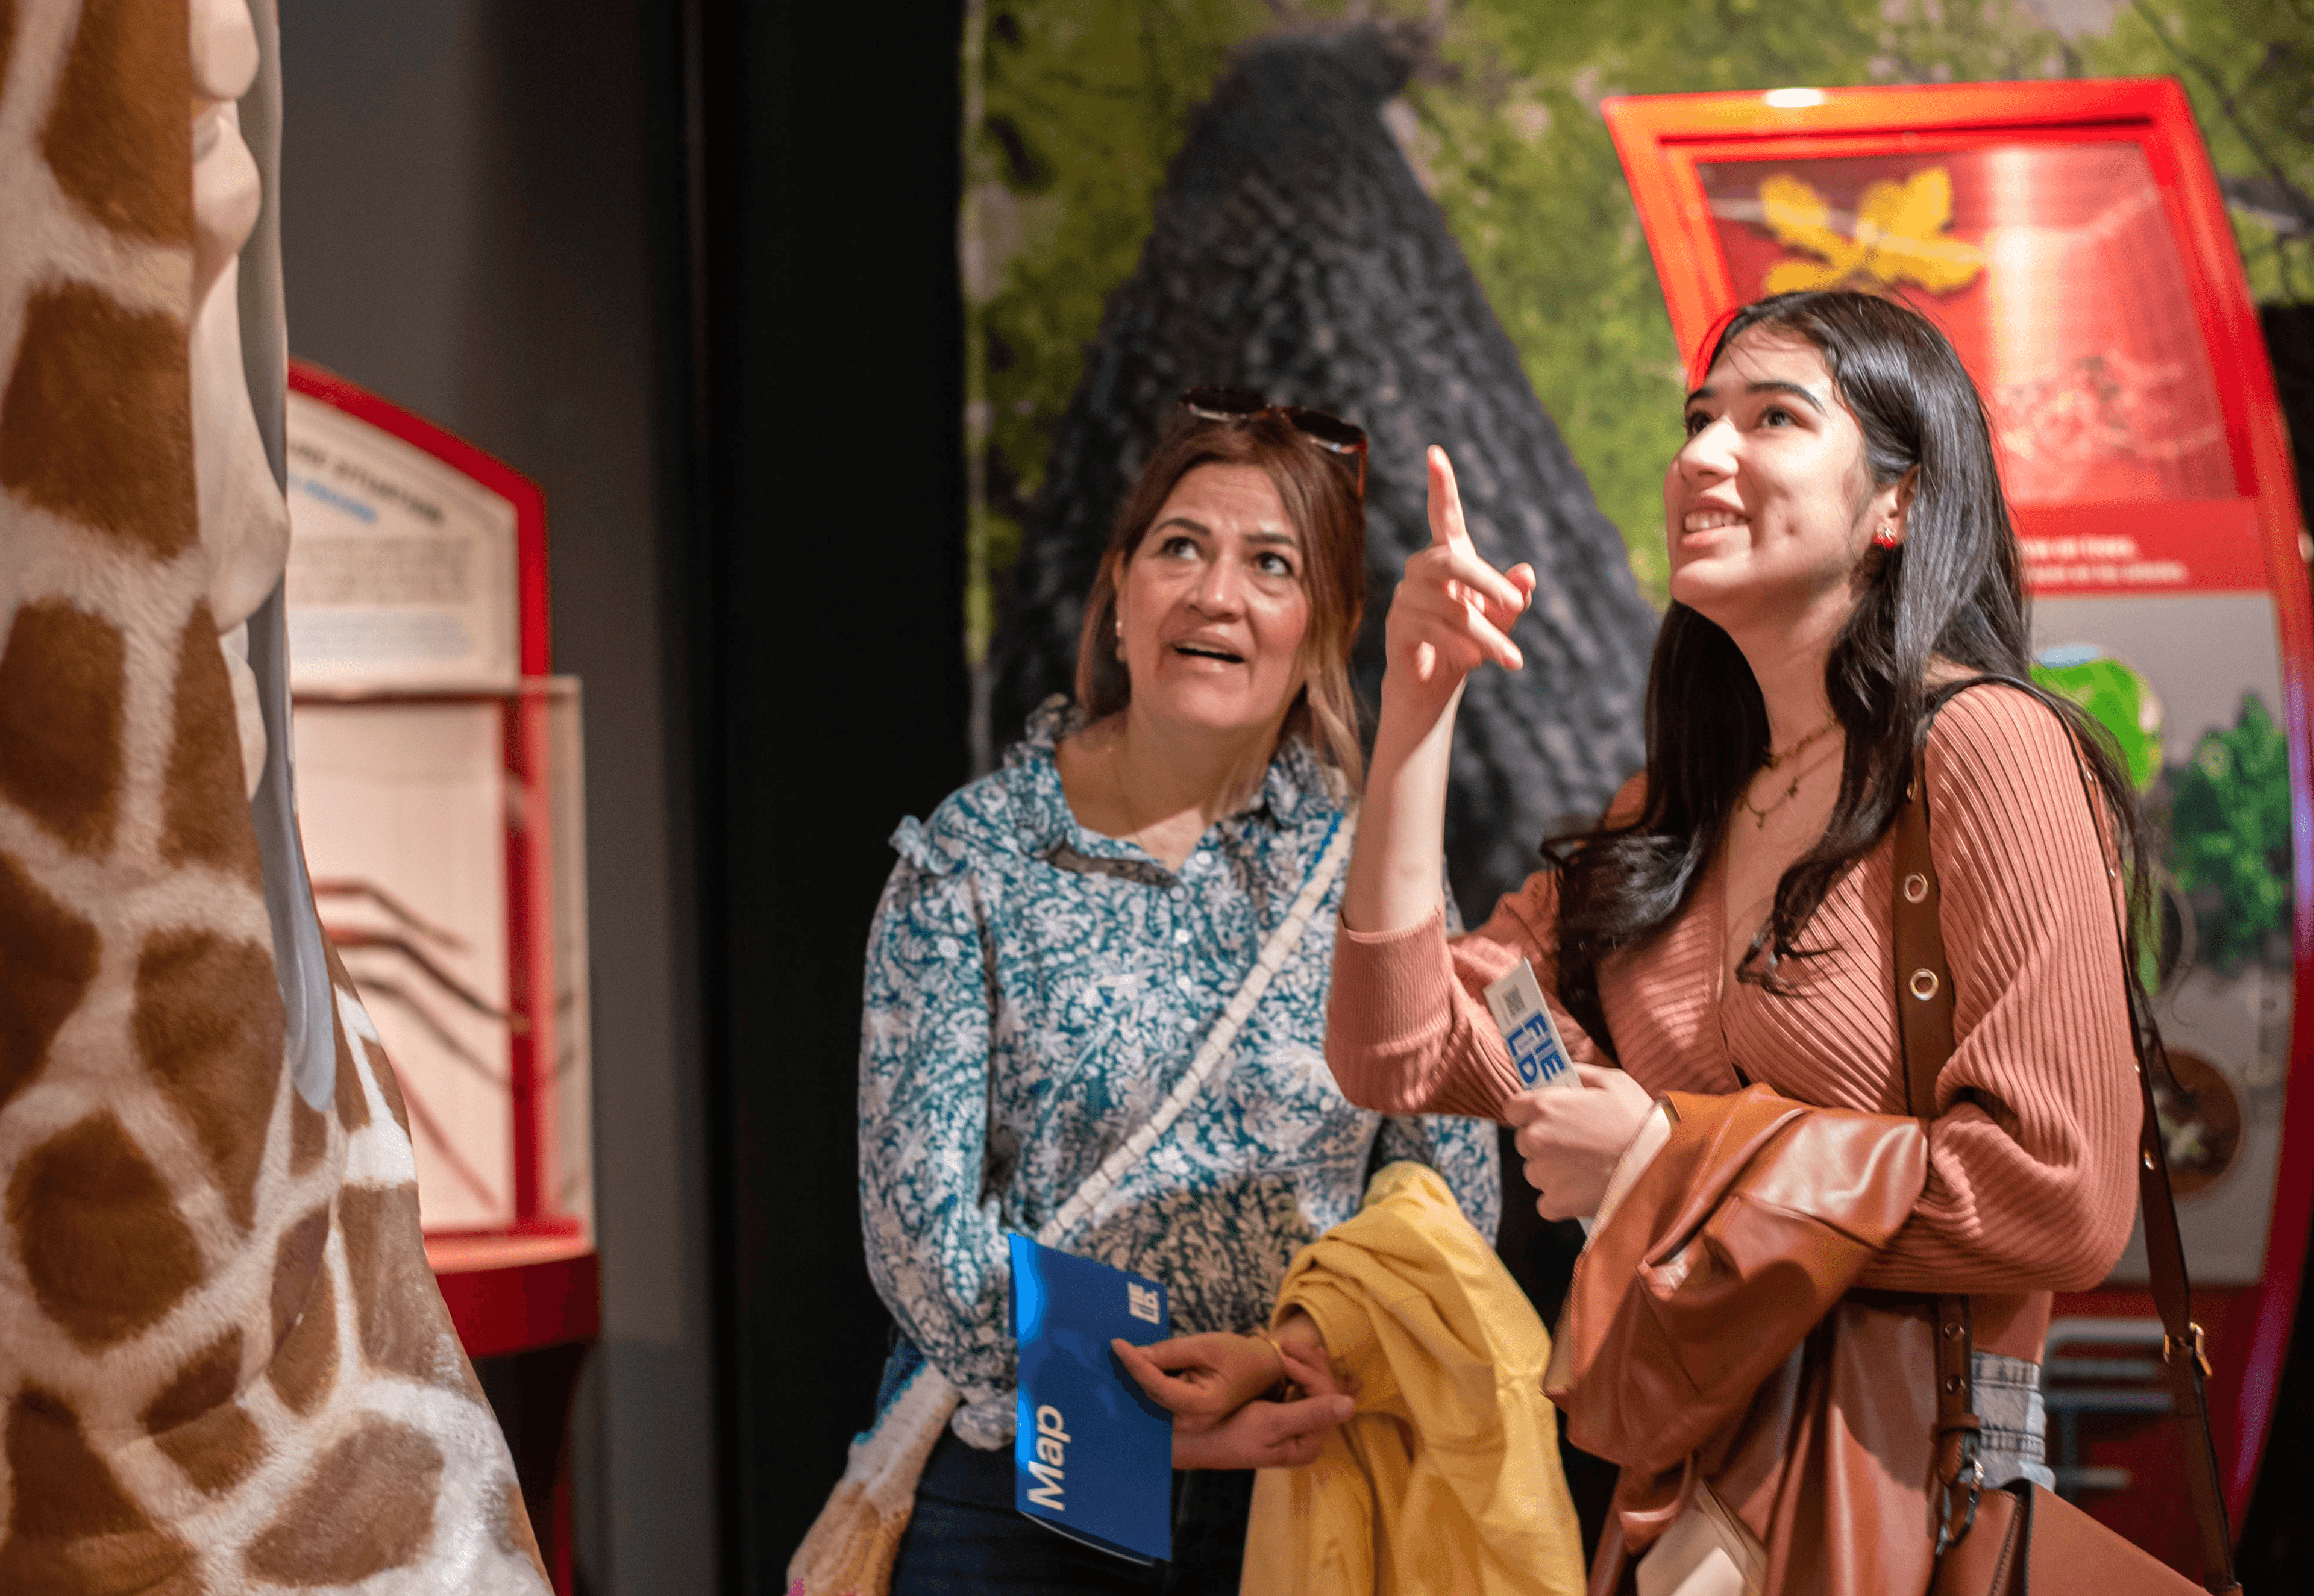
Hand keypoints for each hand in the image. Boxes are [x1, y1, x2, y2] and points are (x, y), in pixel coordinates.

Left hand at [1111, 1332, 1290, 1434]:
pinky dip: (1146, 1385)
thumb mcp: (1205, 1346)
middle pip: (1150, 1397)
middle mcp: (1193, 1422)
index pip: (1158, 1386)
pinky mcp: (1183, 1417)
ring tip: (1112, 1362)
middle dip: (1128, 1377)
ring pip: (1151, 1401)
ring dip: (1133, 1383)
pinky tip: (1131, 1369)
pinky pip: (1158, 1401)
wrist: (1261, 1370)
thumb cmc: (1237, 1355)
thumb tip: (1135, 1354)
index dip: (1135, 1365)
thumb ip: (1169, 1352)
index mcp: (1203, 1406)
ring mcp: (1188, 1424)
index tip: (1117, 1344)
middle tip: (1103, 1357)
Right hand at [1170, 1344, 1351, 1469]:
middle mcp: (1308, 1436)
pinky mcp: (1282, 1416)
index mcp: (1309, 1443)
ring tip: (1289, 1344)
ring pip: (1313, 1386)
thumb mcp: (1270, 1424)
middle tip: (1285, 1344)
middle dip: (1309, 1364)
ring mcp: (1295, 1425)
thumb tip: (1351, 1405)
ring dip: (1304, 1362)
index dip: (1309, 1373)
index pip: (1327, 1399)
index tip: (1284, 1356)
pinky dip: (1296, 1368)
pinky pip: (1299, 1387)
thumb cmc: (1229, 1435)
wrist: (1193, 1441)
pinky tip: (1290, 1354)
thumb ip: (1311, 1414)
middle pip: (1324, 1390)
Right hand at [1381, 446, 1535, 725]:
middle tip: (1516, 605)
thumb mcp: (1501, 618)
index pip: (1443, 515)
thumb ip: (1515, 595)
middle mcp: (1423, 569)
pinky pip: (1432, 629)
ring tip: (1510, 658)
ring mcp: (1406, 597)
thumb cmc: (1469, 642)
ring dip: (1485, 634)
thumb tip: (1528, 573)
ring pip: (1450, 607)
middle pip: (1450, 560)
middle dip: (1486, 582)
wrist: (1433, 685)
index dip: (1441, 485)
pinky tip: (1475, 661)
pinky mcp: (1398, 626)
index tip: (1435, 452)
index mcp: (1450, 557)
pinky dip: (1460, 646)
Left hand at [1503, 1063, 1655, 1220]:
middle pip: (1525, 1141)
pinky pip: (1546, 1201)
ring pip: (1535, 1170)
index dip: (1528, 1111)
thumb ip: (1579, 1074)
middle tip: (1576, 1142)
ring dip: (1553, 1169)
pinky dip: (1561, 1197)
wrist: (1660, 1167)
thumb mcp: (1613, 1082)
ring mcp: (1544, 1174)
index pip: (1513, 1108)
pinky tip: (1584, 1188)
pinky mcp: (1556, 1203)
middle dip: (1544, 1141)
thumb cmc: (1639, 1121)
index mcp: (1545, 1107)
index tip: (1544, 1116)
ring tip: (1587, 1166)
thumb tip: (1562, 1073)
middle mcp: (1536, 1140)